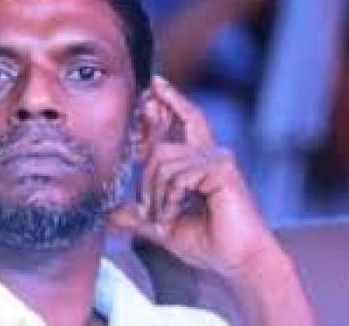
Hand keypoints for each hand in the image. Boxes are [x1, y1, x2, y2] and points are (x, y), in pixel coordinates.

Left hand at [110, 76, 276, 274]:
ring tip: (167, 218)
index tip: (154, 86)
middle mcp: (210, 154)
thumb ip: (139, 216)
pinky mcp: (222, 169)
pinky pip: (178, 175)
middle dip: (146, 182)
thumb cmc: (209, 243)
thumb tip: (110, 216)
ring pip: (164, 163)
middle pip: (160, 148)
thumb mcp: (164, 226)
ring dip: (158, 197)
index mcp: (200, 161)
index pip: (183, 120)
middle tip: (151, 212)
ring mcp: (218, 158)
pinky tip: (178, 214)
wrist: (238, 261)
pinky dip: (171, 199)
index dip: (168, 101)